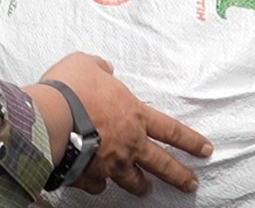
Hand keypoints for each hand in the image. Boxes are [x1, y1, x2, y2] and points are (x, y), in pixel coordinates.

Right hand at [30, 52, 211, 195]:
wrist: (49, 117)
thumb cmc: (70, 88)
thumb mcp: (86, 64)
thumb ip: (99, 68)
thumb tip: (104, 68)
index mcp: (133, 115)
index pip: (171, 130)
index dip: (191, 141)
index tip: (206, 150)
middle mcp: (128, 144)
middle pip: (161, 164)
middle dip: (179, 175)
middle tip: (190, 183)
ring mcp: (109, 164)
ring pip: (132, 181)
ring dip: (140, 186)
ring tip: (145, 190)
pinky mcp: (89, 177)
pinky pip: (98, 185)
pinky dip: (98, 184)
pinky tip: (96, 183)